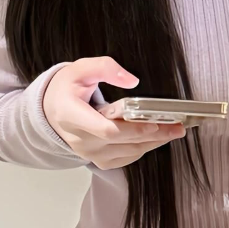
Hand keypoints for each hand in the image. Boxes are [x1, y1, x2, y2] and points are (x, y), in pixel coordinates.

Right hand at [43, 57, 185, 169]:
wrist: (51, 110)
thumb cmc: (66, 89)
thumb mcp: (80, 69)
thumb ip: (105, 68)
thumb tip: (131, 80)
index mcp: (71, 115)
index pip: (104, 129)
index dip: (131, 129)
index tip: (154, 122)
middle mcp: (79, 139)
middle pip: (121, 142)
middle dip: (153, 135)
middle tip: (177, 126)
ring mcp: (88, 152)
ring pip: (126, 153)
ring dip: (152, 143)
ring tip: (174, 131)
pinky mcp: (97, 159)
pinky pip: (124, 158)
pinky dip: (143, 149)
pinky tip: (157, 138)